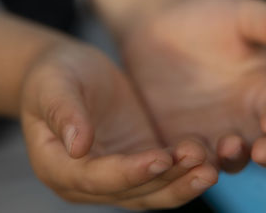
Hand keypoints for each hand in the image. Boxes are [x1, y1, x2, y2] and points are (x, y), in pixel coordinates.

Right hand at [20, 41, 216, 209]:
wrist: (70, 73)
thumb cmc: (54, 77)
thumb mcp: (53, 86)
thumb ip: (63, 114)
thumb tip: (76, 147)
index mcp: (59, 167)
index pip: (96, 179)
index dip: (129, 172)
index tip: (160, 158)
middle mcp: (89, 180)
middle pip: (132, 193)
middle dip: (168, 182)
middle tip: (203, 169)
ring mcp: (117, 172)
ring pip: (153, 190)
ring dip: (182, 182)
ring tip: (212, 168)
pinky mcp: (138, 158)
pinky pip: (164, 172)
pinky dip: (185, 170)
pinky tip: (210, 158)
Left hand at [120, 0, 265, 172]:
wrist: (159, 27)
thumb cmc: (206, 17)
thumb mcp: (241, 15)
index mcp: (263, 90)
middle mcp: (242, 117)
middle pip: (261, 145)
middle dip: (262, 152)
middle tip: (252, 150)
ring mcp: (212, 130)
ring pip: (225, 158)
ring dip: (224, 161)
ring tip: (214, 156)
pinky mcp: (181, 137)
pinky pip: (188, 157)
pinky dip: (187, 162)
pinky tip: (178, 158)